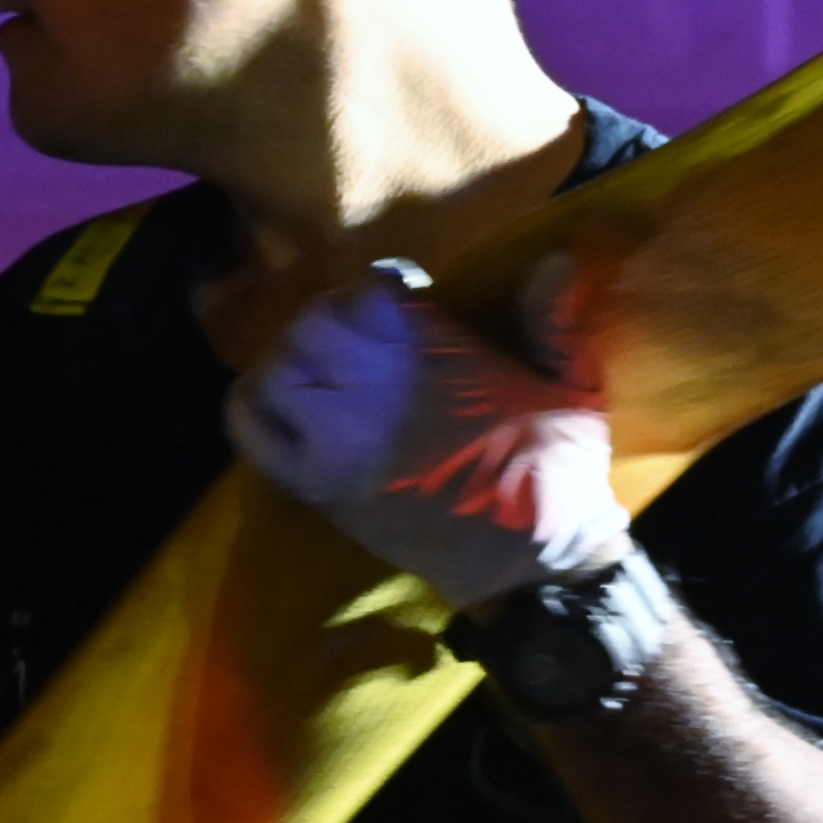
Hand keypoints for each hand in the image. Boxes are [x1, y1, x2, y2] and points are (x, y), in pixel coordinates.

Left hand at [227, 261, 630, 609]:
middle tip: (354, 339)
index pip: (370, 290)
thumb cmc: (557, 470)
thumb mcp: (573, 384)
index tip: (396, 303)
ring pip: (277, 371)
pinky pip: (252, 434)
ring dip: (291, 364)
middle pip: (313, 324)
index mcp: (434, 353)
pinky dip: (250, 410)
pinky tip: (274, 405)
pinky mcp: (319, 486)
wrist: (531, 562)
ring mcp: (339, 439)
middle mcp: (376, 386)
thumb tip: (554, 259)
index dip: (378, 289)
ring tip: (320, 374)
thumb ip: (552, 320)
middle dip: (330, 321)